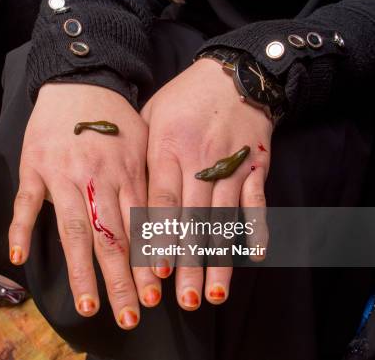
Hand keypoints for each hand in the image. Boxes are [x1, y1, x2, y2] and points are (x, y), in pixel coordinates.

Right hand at [9, 84, 159, 329]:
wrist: (80, 81)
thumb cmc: (114, 117)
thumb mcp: (144, 143)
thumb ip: (149, 183)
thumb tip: (163, 227)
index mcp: (127, 174)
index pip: (139, 228)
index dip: (147, 263)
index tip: (154, 294)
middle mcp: (97, 179)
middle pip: (111, 238)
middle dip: (122, 280)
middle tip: (131, 315)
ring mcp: (63, 175)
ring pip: (74, 229)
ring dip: (81, 271)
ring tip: (88, 306)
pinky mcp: (34, 168)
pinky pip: (26, 202)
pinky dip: (20, 229)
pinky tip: (19, 259)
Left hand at [142, 59, 270, 309]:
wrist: (233, 74)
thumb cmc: (183, 98)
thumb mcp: (150, 117)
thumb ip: (137, 155)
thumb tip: (116, 194)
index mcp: (168, 149)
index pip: (162, 201)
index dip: (160, 238)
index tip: (156, 271)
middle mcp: (201, 162)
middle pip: (193, 220)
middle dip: (189, 262)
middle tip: (185, 300)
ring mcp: (231, 166)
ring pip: (224, 220)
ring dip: (219, 259)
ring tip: (213, 293)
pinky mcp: (256, 167)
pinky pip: (257, 203)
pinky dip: (256, 229)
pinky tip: (253, 257)